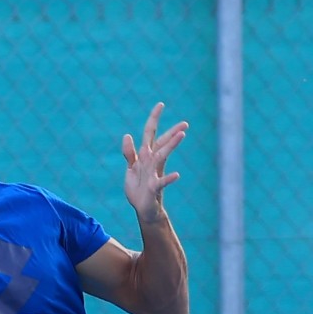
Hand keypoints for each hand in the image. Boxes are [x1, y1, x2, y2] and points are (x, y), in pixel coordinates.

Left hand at [122, 102, 187, 221]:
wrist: (143, 209)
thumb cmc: (138, 188)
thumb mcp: (131, 168)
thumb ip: (129, 153)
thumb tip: (127, 135)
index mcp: (145, 155)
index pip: (150, 133)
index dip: (154, 119)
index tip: (161, 104)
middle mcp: (151, 161)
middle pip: (161, 143)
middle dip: (172, 132)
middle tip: (185, 123)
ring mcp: (153, 173)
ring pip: (162, 156)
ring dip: (171, 145)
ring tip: (182, 135)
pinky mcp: (154, 188)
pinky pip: (162, 182)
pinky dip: (169, 178)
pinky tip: (177, 175)